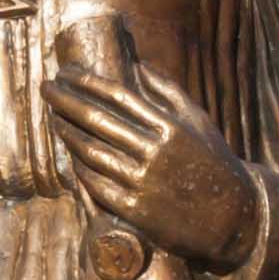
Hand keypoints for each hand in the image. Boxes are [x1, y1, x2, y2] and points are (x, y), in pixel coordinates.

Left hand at [45, 56, 258, 273]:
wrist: (232, 215)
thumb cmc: (212, 160)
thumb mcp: (196, 120)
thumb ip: (166, 91)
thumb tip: (134, 64)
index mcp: (169, 125)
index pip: (117, 96)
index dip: (86, 82)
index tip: (66, 72)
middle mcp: (154, 151)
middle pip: (98, 120)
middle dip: (67, 101)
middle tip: (46, 88)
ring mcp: (143, 182)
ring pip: (92, 152)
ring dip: (68, 133)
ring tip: (54, 118)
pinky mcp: (135, 211)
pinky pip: (97, 185)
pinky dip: (80, 168)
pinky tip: (70, 155)